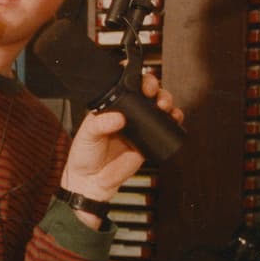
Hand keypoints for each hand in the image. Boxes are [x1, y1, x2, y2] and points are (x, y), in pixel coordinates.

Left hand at [61, 69, 183, 204]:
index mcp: (109, 108)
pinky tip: (174, 117)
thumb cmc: (84, 156)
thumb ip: (100, 125)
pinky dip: (174, 119)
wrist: (92, 182)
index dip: (134, 79)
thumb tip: (119, 117)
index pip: (124, 87)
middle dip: (155, 87)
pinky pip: (165, 126)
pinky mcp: (148, 140)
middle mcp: (126, 114)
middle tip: (153, 92)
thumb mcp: (87, 136)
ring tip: (164, 105)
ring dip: (166, 101)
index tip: (139, 81)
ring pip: (158, 107)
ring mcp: (138, 126)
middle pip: (145, 93)